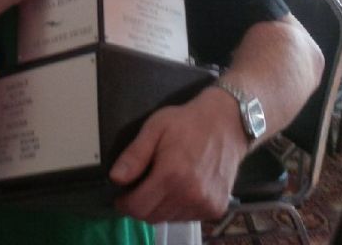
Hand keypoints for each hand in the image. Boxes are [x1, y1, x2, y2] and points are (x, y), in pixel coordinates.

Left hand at [108, 87, 247, 222]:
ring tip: (161, 184)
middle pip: (152, 217)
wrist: (226, 124)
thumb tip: (115, 178)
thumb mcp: (154, 128)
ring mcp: (205, 205)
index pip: (138, 207)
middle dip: (140, 205)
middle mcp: (190, 195)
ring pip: (169, 218)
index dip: (124, 203)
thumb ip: (134, 155)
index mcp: (172, 175)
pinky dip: (177, 208)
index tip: (120, 195)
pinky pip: (186, 217)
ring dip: (159, 207)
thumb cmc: (186, 122)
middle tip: (139, 187)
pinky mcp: (216, 209)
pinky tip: (179, 188)